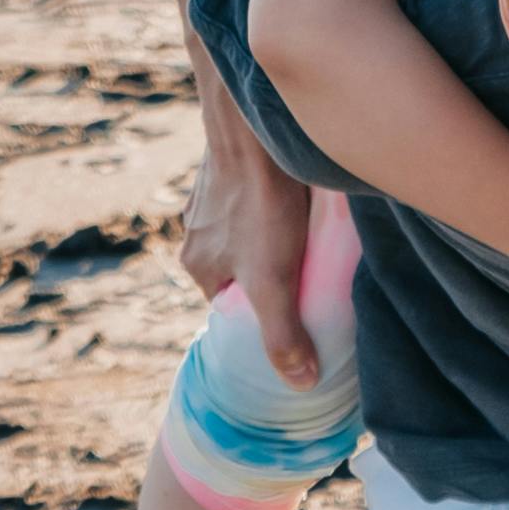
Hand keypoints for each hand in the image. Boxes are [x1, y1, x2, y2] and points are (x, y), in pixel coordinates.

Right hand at [179, 116, 319, 384]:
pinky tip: (304, 196)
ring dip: (276, 236)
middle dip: (270, 274)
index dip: (260, 314)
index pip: (229, 304)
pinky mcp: (234, 163)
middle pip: (240, 266)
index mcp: (197, 263)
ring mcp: (212, 193)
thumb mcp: (272, 281)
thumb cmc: (260, 204)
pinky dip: (277, 201)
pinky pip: (258, 193)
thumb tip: (301, 384)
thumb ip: (282, 334)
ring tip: (311, 236)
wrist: (254, 125)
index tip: (296, 313)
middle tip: (312, 274)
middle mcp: (196, 229)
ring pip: (248, 228)